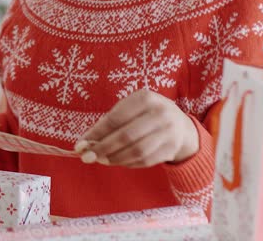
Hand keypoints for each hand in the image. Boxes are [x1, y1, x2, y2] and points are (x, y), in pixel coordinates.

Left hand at [75, 90, 198, 167]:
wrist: (182, 127)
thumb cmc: (147, 114)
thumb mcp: (132, 108)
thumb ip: (111, 121)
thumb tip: (87, 141)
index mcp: (146, 98)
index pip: (115, 118)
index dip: (96, 132)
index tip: (80, 143)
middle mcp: (160, 114)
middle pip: (125, 136)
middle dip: (102, 148)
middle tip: (86, 157)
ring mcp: (168, 133)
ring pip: (136, 151)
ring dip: (114, 158)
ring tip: (100, 159)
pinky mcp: (171, 149)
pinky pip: (144, 161)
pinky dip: (126, 163)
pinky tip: (116, 161)